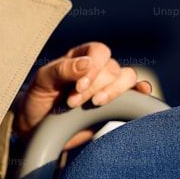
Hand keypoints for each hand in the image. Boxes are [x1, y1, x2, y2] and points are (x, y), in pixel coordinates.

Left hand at [15, 41, 152, 150]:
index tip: (77, 88)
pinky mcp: (116, 105)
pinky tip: (142, 95)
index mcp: (80, 57)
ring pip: (127, 78)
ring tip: (95, 105)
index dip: (94, 68)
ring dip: (114, 92)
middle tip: (73, 103)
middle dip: (94, 87)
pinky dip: (142, 91)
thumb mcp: (43, 82)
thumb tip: (87, 63)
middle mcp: (97, 68)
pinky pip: (136, 93)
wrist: (37, 127)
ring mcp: (108, 86)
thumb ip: (62, 70)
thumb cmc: (37, 100)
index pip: (99, 51)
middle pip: (112, 68)